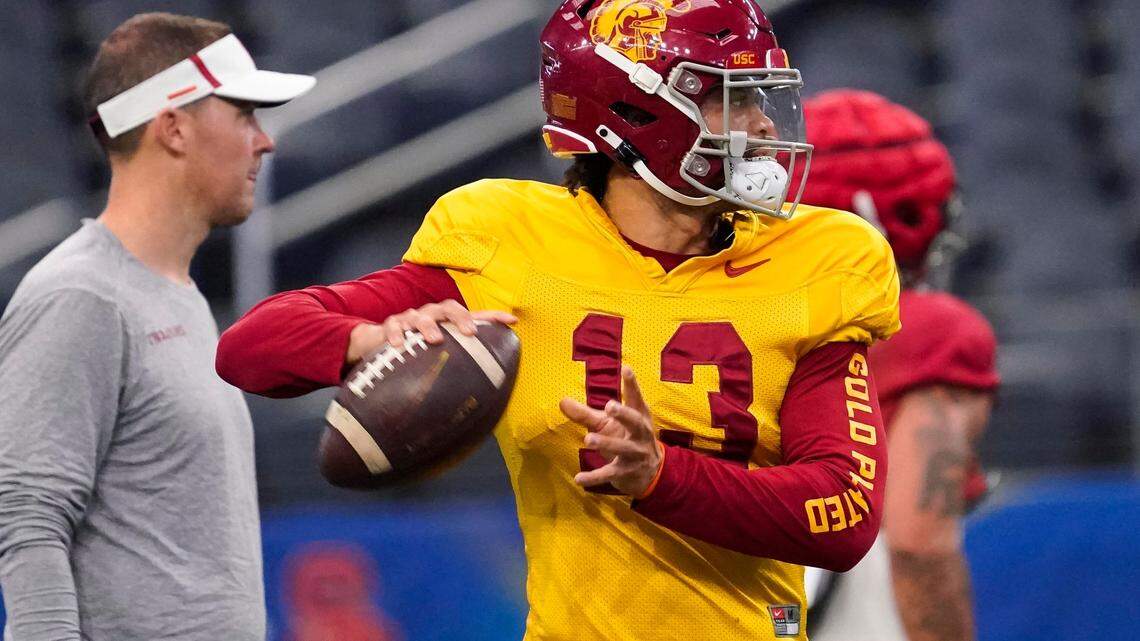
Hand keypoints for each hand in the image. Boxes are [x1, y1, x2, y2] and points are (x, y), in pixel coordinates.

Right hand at [346, 300, 516, 364]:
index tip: (512, 320)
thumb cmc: (419, 351)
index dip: (494, 316)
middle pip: (449, 308)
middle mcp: (433, 316)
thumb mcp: (441, 356)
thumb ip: (460, 368)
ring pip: (421, 316)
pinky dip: (396, 334)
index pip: (475, 315)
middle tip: (470, 333)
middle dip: (461, 317)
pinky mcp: (392, 325)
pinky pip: (393, 325)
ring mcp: (412, 319)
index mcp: (449, 322)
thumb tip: (485, 396)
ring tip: (435, 339)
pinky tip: (399, 345)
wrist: (381, 343)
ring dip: (428, 326)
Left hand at [560, 364, 663, 496]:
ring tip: (588, 439)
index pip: (635, 398)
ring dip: (606, 443)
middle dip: (624, 414)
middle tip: (610, 406)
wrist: (650, 472)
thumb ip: (585, 413)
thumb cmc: (625, 437)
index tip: (626, 368)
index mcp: (638, 416)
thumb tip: (561, 401)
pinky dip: (594, 477)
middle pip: (635, 422)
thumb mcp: (607, 423)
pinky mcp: (626, 472)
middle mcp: (640, 433)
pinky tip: (578, 479)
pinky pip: (609, 474)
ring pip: (621, 447)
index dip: (632, 384)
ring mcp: (634, 454)